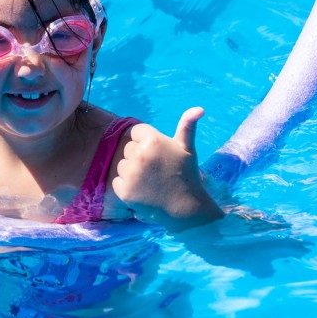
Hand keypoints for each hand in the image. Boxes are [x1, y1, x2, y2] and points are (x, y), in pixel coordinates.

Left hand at [112, 108, 222, 229]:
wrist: (185, 208)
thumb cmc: (187, 175)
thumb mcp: (187, 148)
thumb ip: (187, 126)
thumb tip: (199, 108)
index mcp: (152, 140)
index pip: (136, 132)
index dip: (146, 142)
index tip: (158, 154)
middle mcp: (139, 154)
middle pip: (128, 149)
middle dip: (139, 156)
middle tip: (157, 169)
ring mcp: (130, 173)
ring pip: (122, 165)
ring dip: (132, 171)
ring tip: (151, 180)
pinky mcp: (123, 190)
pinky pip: (117, 181)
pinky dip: (127, 186)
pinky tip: (143, 190)